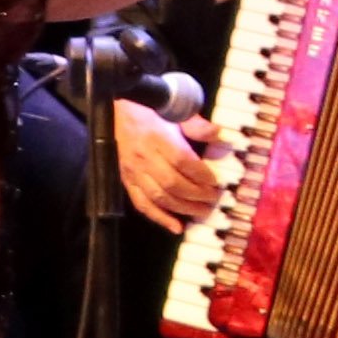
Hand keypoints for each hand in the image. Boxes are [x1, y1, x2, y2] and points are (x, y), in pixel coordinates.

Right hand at [112, 97, 224, 230]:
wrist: (120, 110)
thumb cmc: (153, 111)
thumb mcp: (176, 110)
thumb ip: (196, 124)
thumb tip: (217, 135)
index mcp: (157, 138)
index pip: (182, 161)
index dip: (201, 175)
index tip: (217, 182)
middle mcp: (143, 157)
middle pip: (171, 183)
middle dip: (196, 195)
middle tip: (214, 199)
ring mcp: (133, 172)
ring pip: (158, 196)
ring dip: (183, 208)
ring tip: (203, 212)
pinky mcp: (126, 181)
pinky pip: (141, 204)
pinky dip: (160, 218)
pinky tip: (177, 227)